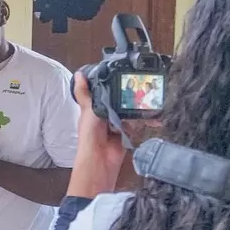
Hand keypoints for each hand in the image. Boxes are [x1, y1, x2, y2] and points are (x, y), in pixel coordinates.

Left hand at [69, 72, 153, 196]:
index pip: (104, 92)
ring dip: (136, 108)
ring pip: (128, 111)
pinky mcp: (127, 133)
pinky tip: (151, 114)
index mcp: (94, 108)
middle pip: (119, 101)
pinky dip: (142, 120)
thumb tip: (79, 74)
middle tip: (140, 84)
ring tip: (147, 98)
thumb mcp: (87, 109)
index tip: (123, 72)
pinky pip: (136, 123)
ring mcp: (117, 124)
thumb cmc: (90, 132)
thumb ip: (84, 93)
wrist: (100, 157)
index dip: (112, 84)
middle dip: (127, 96)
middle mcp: (105, 115)